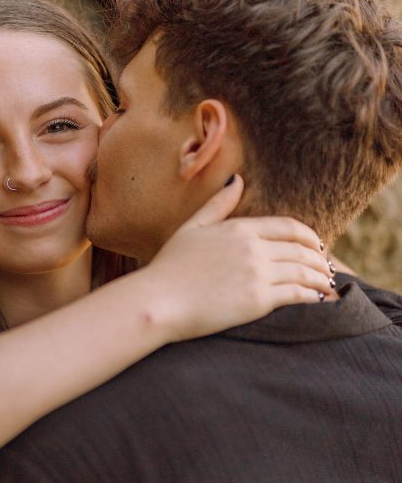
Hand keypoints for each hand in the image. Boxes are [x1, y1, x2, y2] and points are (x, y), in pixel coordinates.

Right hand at [143, 176, 334, 342]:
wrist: (157, 301)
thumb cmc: (169, 267)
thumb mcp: (192, 228)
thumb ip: (218, 205)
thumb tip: (237, 181)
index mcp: (240, 229)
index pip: (289, 227)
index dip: (308, 237)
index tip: (316, 246)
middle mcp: (253, 248)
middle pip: (301, 250)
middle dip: (319, 260)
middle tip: (326, 269)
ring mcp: (257, 274)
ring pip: (304, 272)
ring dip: (320, 278)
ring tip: (326, 286)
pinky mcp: (258, 301)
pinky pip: (297, 294)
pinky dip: (313, 296)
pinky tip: (318, 300)